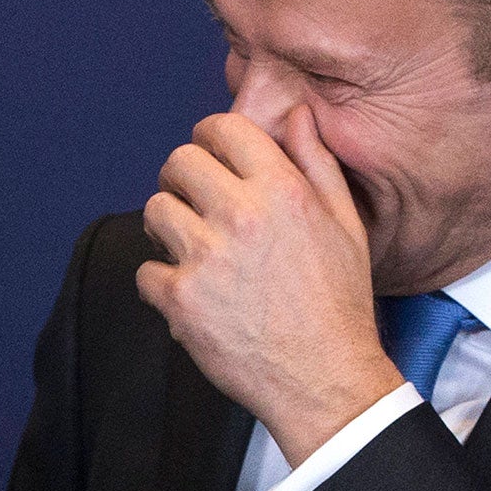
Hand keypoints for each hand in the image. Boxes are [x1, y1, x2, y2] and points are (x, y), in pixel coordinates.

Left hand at [136, 106, 402, 466]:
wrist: (325, 377)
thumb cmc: (337, 302)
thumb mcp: (345, 224)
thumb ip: (316, 163)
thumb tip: (297, 113)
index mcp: (283, 191)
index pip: (222, 128)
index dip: (210, 140)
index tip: (212, 160)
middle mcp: (241, 216)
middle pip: (177, 163)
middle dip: (183, 181)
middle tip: (198, 206)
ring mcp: (206, 258)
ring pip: (153, 211)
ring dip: (168, 228)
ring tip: (195, 250)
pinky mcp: (179, 299)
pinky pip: (145, 270)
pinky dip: (162, 283)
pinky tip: (194, 295)